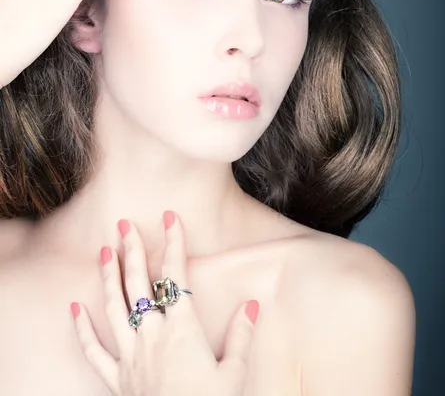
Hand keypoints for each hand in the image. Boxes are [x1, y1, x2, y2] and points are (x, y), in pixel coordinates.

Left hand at [70, 212, 258, 395]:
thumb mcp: (234, 375)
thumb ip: (241, 336)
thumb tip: (252, 304)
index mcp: (182, 330)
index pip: (177, 276)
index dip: (174, 243)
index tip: (170, 218)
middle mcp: (152, 336)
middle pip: (139, 284)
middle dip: (131, 251)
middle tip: (123, 225)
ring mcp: (131, 356)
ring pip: (114, 308)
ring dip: (107, 277)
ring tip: (102, 251)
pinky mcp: (117, 379)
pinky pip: (94, 352)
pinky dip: (82, 330)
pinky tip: (74, 310)